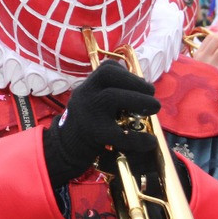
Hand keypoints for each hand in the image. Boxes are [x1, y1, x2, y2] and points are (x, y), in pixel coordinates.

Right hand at [42, 60, 159, 186]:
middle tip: (152, 94)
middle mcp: (84, 94)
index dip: (127, 72)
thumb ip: (108, 94)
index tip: (141, 82)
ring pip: (112, 97)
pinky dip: (138, 138)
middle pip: (108, 75)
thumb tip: (143, 91)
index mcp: (87, 87)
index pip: (106, 68)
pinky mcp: (93, 134)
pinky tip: (150, 141)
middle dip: (135, 81)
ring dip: (139, 100)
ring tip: (154, 108)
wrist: (63, 150)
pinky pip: (118, 134)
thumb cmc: (84, 126)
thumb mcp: (90, 103)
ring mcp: (87, 112)